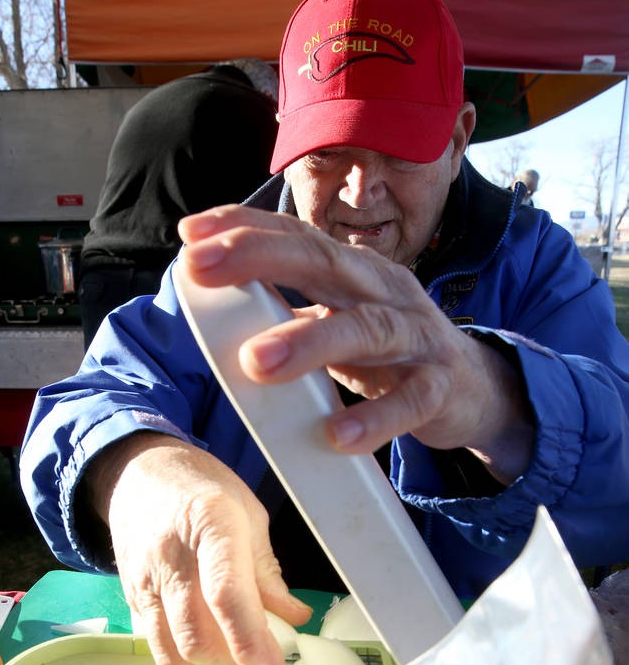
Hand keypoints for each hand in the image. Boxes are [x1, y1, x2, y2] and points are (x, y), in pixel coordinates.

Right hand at [85, 432, 310, 664]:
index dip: (250, 644)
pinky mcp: (130, 596)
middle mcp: (172, 555)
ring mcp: (145, 579)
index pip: (226, 596)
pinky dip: (184, 658)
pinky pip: (155, 644)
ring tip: (233, 658)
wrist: (137, 472)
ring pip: (171, 651)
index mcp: (211, 524)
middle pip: (196, 635)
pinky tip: (204, 644)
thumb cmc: (201, 487)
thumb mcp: (247, 513)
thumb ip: (268, 570)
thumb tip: (295, 618)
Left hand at [178, 205, 533, 483]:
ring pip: (367, 329)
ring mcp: (417, 338)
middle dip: (261, 259)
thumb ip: (287, 313)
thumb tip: (213, 313)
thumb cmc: (388, 352)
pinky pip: (411, 401)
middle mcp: (387, 291)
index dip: (246, 229)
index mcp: (357, 272)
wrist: (472, 388)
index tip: (192, 231)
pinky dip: (374, 417)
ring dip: (310, 341)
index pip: (299, 237)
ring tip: (256, 362)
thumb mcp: (338, 321)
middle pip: (327, 262)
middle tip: (203, 267)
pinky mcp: (440, 388)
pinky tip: (335, 435)